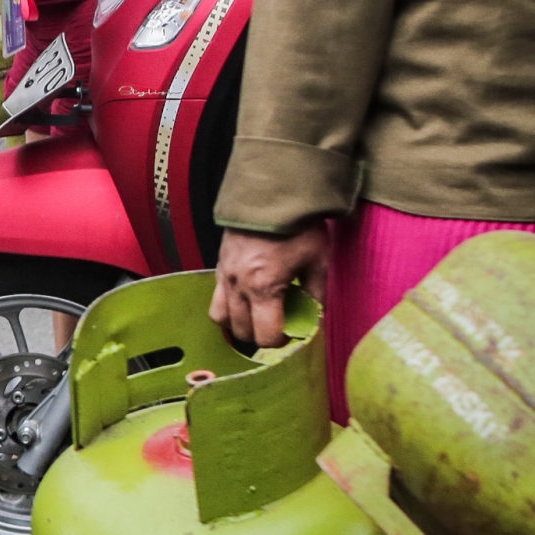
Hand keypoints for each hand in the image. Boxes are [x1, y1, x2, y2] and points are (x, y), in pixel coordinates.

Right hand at [210, 225, 329, 348]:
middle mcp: (238, 285)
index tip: (293, 333)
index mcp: (263, 287)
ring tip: (258, 315)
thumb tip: (315, 317)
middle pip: (242, 332)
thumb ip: (316, 295)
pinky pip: (216, 297)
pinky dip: (229, 305)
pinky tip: (247, 297)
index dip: (282, 341)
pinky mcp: (219, 265)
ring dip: (239, 324)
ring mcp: (224, 275)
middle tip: (278, 324)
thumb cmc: (298, 226)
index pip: (266, 336)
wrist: (272, 192)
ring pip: (222, 318)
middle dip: (261, 335)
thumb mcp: (317, 261)